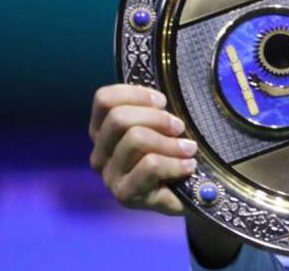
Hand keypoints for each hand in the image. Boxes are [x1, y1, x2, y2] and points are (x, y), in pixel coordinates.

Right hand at [90, 84, 242, 266]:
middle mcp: (100, 152)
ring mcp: (109, 175)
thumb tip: (161, 97)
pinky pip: (150, 165)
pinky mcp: (124, 195)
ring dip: (171, 142)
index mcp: (104, 130)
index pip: (104, 99)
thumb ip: (155, 109)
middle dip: (158, 119)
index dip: (136, 94)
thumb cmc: (175, 153)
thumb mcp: (164, 126)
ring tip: (189, 149)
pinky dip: (176, 163)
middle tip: (180, 127)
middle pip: (119, 118)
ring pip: (135, 140)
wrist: (189, 194)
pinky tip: (189, 166)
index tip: (163, 101)